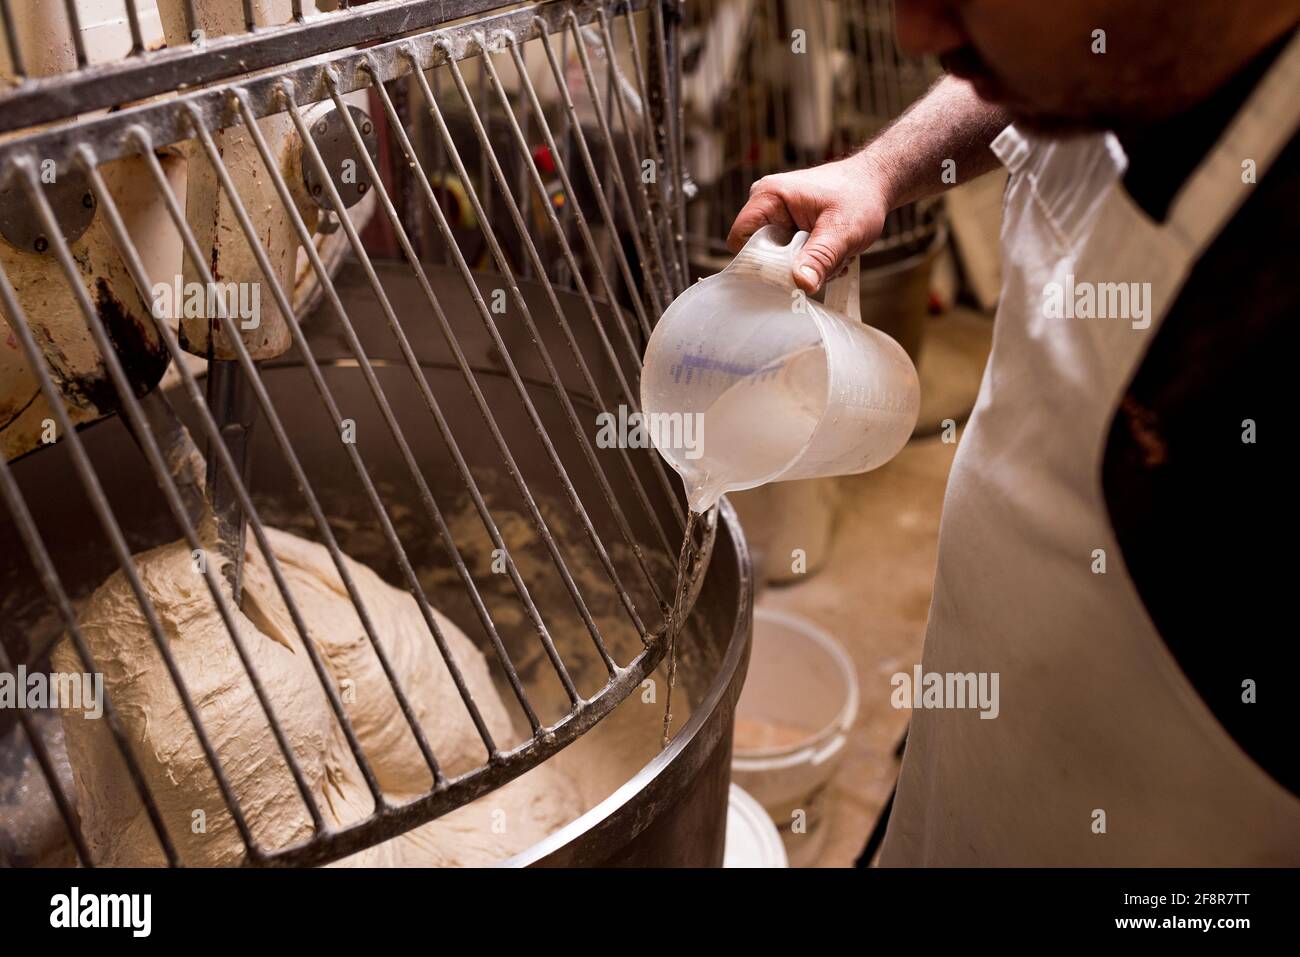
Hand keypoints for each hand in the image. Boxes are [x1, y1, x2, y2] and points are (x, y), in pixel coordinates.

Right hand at [726, 154, 891, 293]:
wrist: (877, 184)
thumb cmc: (860, 195)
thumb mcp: (842, 229)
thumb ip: (820, 257)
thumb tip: (801, 284)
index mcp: (768, 197)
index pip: (741, 240)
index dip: (758, 263)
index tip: (787, 275)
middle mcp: (766, 206)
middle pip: (761, 254)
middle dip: (792, 267)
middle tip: (824, 263)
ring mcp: (778, 218)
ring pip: (779, 261)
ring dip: (808, 267)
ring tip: (835, 255)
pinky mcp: (790, 229)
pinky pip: (791, 258)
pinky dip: (813, 264)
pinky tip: (833, 255)